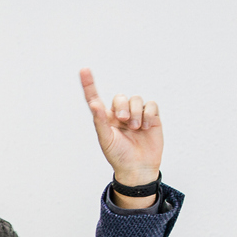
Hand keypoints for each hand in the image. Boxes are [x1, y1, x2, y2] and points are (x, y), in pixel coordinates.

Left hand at [79, 68, 162, 191]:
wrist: (138, 167)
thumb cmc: (118, 155)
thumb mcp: (106, 140)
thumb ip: (100, 122)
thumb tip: (95, 104)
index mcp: (104, 118)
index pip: (95, 97)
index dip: (89, 84)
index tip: (84, 70)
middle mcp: (119, 113)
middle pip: (120, 97)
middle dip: (122, 107)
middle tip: (123, 121)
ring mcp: (136, 114)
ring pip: (136, 99)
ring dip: (135, 113)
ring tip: (135, 128)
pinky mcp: (151, 117)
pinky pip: (151, 104)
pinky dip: (148, 113)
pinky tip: (146, 126)